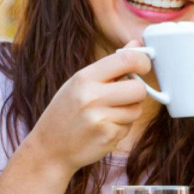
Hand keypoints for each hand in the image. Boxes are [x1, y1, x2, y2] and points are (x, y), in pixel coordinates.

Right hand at [24, 42, 151, 173]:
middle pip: (138, 89)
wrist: (49, 148)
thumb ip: (110, 65)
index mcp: (84, 78)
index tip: (144, 66)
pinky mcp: (107, 137)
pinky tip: (103, 128)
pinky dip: (121, 127)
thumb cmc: (66, 112)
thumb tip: (137, 45)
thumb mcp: (80, 83)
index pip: (126, 60)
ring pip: (137, 109)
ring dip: (128, 112)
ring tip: (107, 115)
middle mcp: (92, 97)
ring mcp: (100, 119)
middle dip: (137, 92)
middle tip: (125, 96)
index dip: (143, 62)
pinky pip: (129, 127)